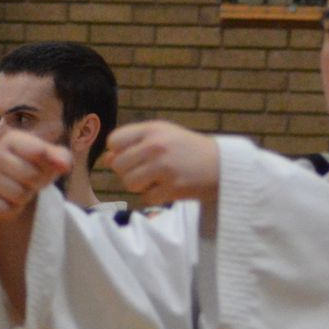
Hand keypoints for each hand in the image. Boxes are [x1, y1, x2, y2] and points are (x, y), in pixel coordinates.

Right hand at [0, 130, 71, 219]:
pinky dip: (14, 208)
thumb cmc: (36, 166)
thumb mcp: (53, 158)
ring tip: (21, 186)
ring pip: (19, 195)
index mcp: (12, 139)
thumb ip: (61, 157)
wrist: (13, 182)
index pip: (40, 151)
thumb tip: (63, 165)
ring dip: (26, 196)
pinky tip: (9, 198)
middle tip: (31, 178)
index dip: (48, 162)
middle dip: (38, 181)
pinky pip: (7, 210)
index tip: (43, 162)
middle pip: (31, 176)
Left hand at [102, 121, 218, 204]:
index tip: (134, 156)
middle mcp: (156, 146)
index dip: (119, 152)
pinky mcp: (173, 188)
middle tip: (146, 171)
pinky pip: (146, 198)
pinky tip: (167, 189)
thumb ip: (134, 142)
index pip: (113, 141)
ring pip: (129, 183)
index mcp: (152, 130)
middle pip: (118, 165)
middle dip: (128, 171)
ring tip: (156, 180)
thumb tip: (106, 159)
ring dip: (139, 186)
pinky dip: (154, 197)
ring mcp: (164, 168)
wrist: (222, 165)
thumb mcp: (163, 135)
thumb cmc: (188, 149)